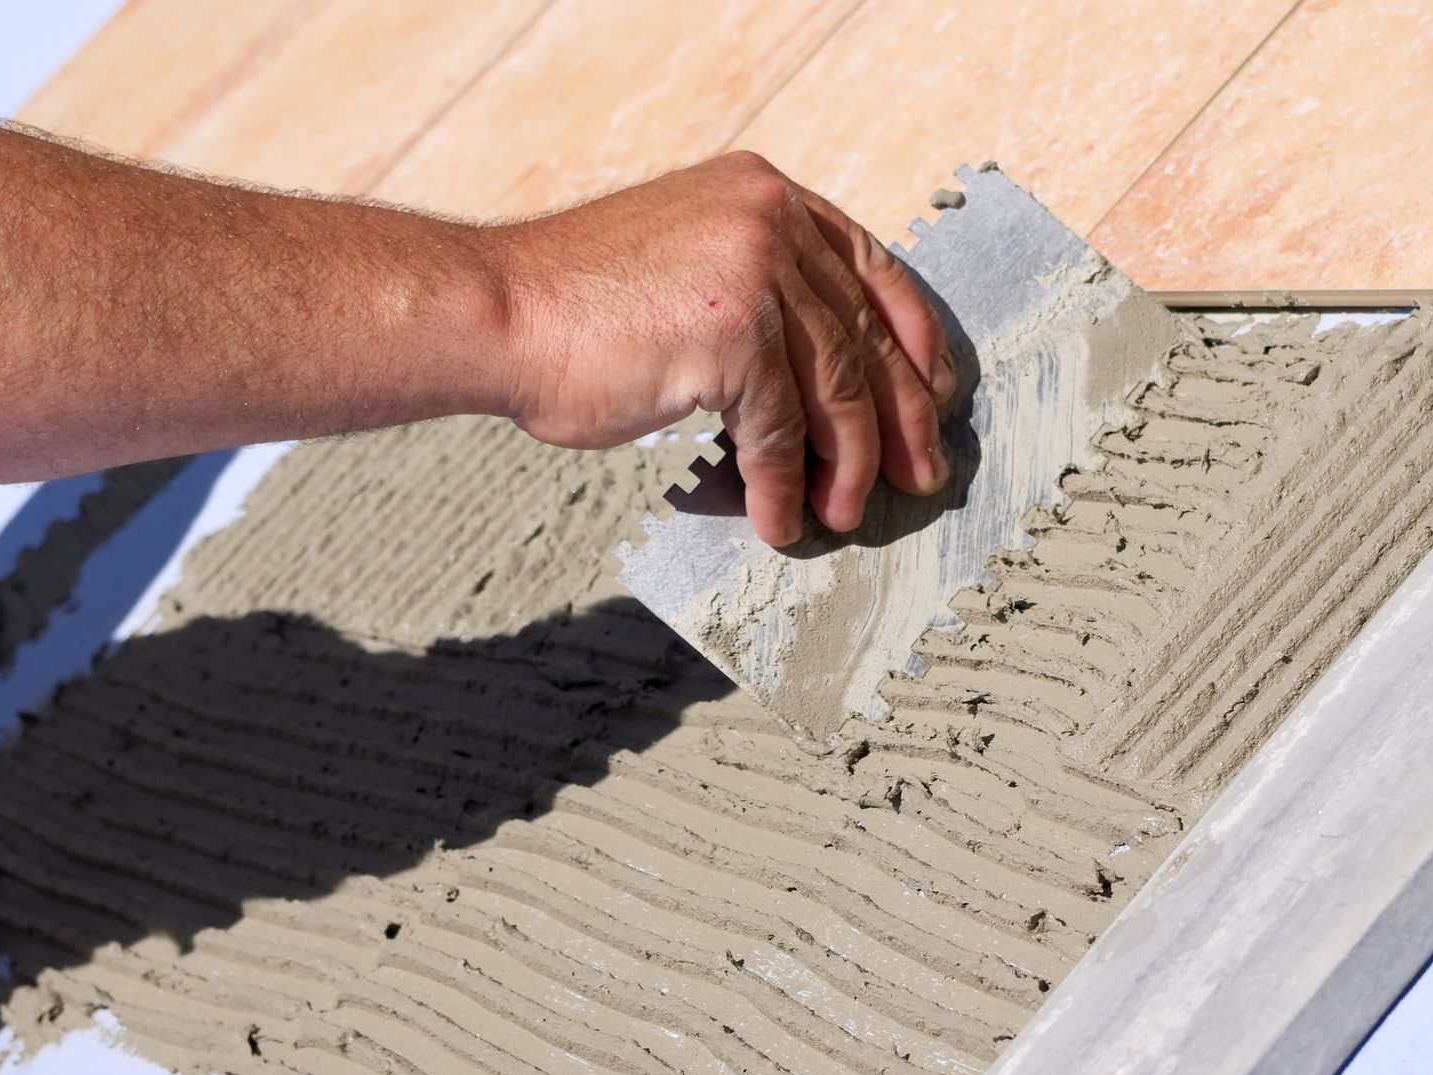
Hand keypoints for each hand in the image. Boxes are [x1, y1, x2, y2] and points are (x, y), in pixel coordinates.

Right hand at [487, 151, 954, 546]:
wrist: (495, 312)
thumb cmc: (573, 307)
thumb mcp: (688, 268)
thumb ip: (758, 295)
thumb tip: (823, 387)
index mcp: (764, 195)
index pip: (870, 267)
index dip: (913, 338)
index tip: (936, 392)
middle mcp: (771, 221)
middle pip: (864, 336)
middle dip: (898, 418)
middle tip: (918, 474)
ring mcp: (757, 273)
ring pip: (836, 391)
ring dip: (845, 467)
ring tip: (844, 514)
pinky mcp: (735, 335)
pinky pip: (780, 432)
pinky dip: (783, 487)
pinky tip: (779, 522)